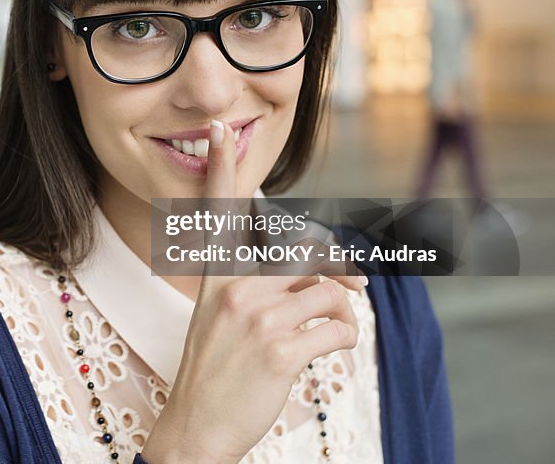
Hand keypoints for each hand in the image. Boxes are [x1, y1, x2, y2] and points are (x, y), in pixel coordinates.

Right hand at [140, 121, 366, 463]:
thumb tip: (321, 268)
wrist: (197, 426)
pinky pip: (337, 328)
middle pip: (304, 250)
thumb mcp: (220, 315)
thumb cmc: (215, 369)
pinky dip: (343, 340)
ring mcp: (255, 316)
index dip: (222, 167)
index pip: (220, 212)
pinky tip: (326, 351)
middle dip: (338, 268)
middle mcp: (234, 287)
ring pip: (328, 290)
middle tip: (357, 287)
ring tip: (326, 332)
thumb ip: (258, 282)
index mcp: (217, 276)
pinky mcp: (278, 349)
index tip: (221, 128)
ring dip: (340, 312)